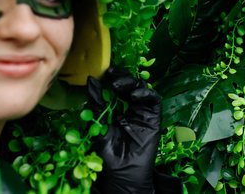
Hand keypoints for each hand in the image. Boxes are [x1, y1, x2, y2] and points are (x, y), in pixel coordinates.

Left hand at [87, 67, 161, 193]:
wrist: (122, 173)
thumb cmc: (107, 153)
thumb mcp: (98, 125)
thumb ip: (96, 103)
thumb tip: (91, 80)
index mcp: (115, 107)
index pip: (115, 86)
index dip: (111, 77)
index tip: (103, 72)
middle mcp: (130, 106)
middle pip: (129, 83)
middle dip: (121, 77)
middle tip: (111, 74)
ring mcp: (142, 110)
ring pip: (141, 87)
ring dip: (130, 82)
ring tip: (118, 85)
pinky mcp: (153, 116)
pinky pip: (153, 99)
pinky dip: (146, 93)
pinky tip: (134, 95)